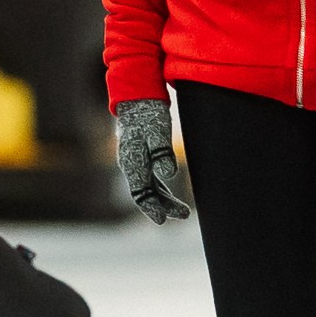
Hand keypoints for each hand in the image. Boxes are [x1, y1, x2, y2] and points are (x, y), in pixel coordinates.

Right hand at [115, 100, 188, 224]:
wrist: (138, 97)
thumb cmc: (148, 112)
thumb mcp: (158, 130)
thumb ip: (161, 152)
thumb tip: (167, 174)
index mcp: (131, 162)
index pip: (140, 192)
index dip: (151, 207)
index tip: (163, 219)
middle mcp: (130, 165)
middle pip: (146, 193)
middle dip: (164, 206)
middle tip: (185, 215)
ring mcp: (135, 162)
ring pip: (149, 188)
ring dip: (165, 200)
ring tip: (184, 212)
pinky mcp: (142, 157)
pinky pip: (150, 180)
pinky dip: (161, 190)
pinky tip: (170, 196)